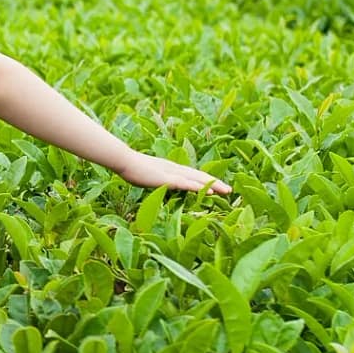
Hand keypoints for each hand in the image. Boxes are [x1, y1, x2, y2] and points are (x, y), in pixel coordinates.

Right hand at [115, 152, 231, 194]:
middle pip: (199, 176)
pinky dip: (200, 187)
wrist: (124, 160)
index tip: (216, 187)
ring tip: (226, 191)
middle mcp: (176, 169)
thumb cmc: (131, 168)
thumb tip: (157, 183)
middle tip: (229, 190)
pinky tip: (210, 192)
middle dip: (215, 183)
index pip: (192, 175)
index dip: (205, 180)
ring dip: (213, 185)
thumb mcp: (147, 175)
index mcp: (171, 168)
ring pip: (197, 179)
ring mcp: (172, 173)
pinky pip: (188, 184)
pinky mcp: (168, 178)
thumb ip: (154, 178)